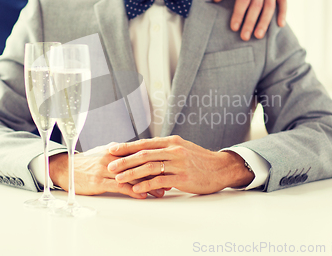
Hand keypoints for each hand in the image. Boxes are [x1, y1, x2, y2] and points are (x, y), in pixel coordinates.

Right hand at [49, 143, 165, 198]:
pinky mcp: (99, 181)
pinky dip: (133, 191)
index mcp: (116, 150)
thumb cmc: (88, 162)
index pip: (140, 154)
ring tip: (161, 191)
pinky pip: (120, 186)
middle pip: (139, 165)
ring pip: (132, 176)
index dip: (156, 160)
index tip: (169, 166)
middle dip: (156, 173)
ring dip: (148, 185)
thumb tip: (138, 152)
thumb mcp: (105, 153)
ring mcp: (106, 169)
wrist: (66, 168)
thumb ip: (122, 152)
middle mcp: (113, 158)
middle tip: (170, 180)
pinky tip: (143, 195)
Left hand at [107, 135, 254, 194]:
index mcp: (171, 141)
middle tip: (109, 165)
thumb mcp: (182, 148)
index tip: (112, 150)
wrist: (221, 168)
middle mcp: (174, 150)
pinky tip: (136, 190)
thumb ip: (164, 150)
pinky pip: (161, 181)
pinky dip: (147, 185)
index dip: (127, 146)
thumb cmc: (199, 160)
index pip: (144, 143)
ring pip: (150, 167)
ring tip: (118, 178)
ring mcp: (179, 163)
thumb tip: (143, 153)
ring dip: (132, 173)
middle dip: (125, 160)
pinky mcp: (183, 177)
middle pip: (144, 154)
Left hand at [212, 0, 286, 39]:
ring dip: (264, 22)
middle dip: (250, 22)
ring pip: (270, 5)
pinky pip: (283, 1)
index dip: (239, 13)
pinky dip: (283, 12)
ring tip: (258, 36)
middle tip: (244, 37)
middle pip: (257, 4)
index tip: (234, 27)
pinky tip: (280, 25)